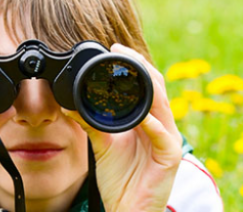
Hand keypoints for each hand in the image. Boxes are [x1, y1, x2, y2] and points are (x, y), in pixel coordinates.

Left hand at [61, 44, 183, 211]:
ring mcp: (169, 141)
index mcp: (149, 121)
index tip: (113, 48)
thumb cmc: (121, 179)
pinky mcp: (171, 157)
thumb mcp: (103, 145)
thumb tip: (71, 104)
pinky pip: (163, 135)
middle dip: (140, 66)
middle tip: (120, 50)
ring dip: (148, 85)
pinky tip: (142, 115)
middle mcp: (162, 126)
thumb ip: (92, 123)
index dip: (133, 64)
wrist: (128, 210)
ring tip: (132, 69)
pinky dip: (152, 123)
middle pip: (157, 87)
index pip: (146, 84)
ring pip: (162, 105)